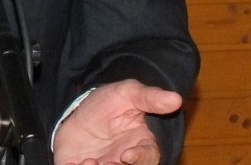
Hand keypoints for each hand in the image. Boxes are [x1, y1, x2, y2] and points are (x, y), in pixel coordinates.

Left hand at [53, 79, 181, 164]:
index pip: (147, 157)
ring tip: (88, 162)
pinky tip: (74, 163)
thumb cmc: (110, 104)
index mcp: (142, 145)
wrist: (81, 109)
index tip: (126, 155)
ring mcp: (104, 164)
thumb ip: (150, 98)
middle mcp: (124, 161)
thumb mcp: (128, 94)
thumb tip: (176, 98)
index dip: (139, 159)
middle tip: (103, 164)